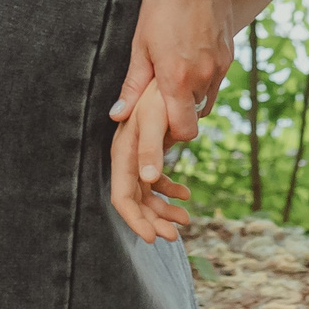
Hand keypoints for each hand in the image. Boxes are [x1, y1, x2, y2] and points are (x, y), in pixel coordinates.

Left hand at [109, 0, 235, 148]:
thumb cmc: (162, 6)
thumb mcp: (140, 45)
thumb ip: (133, 85)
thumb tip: (118, 116)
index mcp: (178, 79)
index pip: (184, 130)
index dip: (171, 135)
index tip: (157, 126)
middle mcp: (204, 78)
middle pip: (196, 118)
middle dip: (180, 116)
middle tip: (162, 102)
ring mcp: (220, 67)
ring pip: (208, 100)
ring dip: (193, 99)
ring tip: (175, 79)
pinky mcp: (230, 54)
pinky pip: (218, 81)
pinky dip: (205, 81)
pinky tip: (190, 62)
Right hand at [109, 81, 193, 242]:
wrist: (172, 69)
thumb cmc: (160, 89)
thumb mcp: (155, 116)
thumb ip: (149, 146)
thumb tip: (148, 179)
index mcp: (124, 151)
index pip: (122, 195)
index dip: (135, 220)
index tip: (152, 239)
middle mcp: (128, 155)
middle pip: (135, 199)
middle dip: (152, 220)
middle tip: (175, 235)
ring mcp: (140, 154)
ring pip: (148, 192)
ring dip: (164, 210)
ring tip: (186, 220)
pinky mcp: (153, 150)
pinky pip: (158, 178)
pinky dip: (171, 190)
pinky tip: (186, 195)